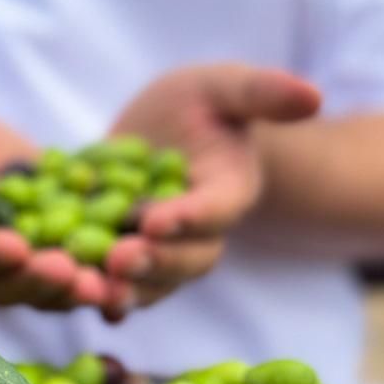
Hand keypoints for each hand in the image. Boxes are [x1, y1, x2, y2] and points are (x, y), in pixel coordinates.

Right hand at [0, 115, 108, 309]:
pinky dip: (112, 280)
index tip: (9, 243)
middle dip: (41, 279)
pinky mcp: (75, 260)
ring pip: (57, 289)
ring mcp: (35, 272)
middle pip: (17, 286)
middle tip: (64, 269)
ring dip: (80, 288)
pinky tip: (132, 276)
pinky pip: (94, 275)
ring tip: (104, 282)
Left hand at [100, 64, 320, 317]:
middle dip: (154, 262)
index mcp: (229, 193)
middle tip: (120, 258)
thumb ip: (262, 92)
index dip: (190, 217)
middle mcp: (198, 236)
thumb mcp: (225, 87)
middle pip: (184, 260)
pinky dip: (94, 295)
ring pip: (149, 284)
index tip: (157, 217)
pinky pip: (113, 286)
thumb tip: (311, 95)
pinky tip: (72, 296)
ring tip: (93, 289)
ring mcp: (160, 253)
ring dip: (122, 290)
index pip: (216, 211)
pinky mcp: (122, 259)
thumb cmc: (202, 105)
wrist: (161, 132)